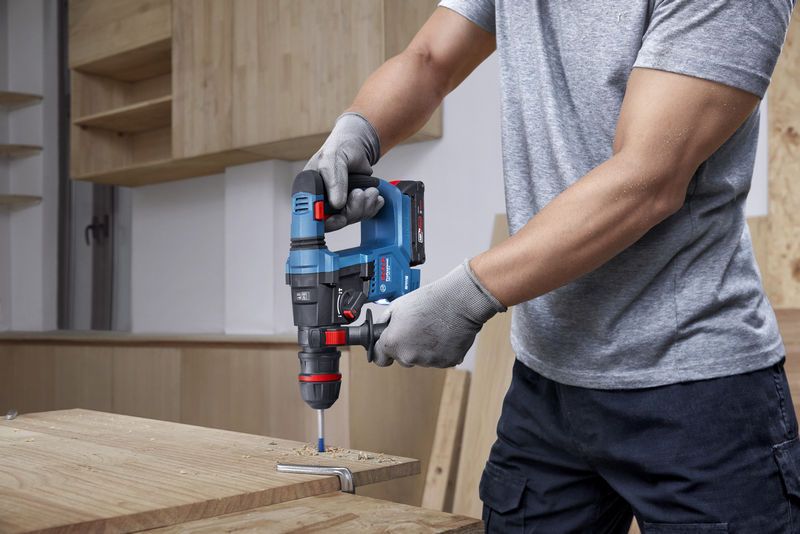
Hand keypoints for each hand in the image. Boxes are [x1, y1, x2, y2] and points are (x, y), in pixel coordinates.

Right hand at [304, 112, 384, 230]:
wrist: (357, 145)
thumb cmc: (339, 148)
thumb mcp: (332, 160)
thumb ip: (334, 181)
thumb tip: (336, 204)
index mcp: (310, 192)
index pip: (313, 217)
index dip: (327, 222)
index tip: (340, 218)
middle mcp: (322, 200)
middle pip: (335, 221)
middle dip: (351, 211)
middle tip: (359, 194)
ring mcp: (338, 204)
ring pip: (351, 218)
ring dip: (364, 206)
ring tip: (370, 190)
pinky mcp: (353, 204)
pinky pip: (363, 214)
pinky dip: (372, 206)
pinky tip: (374, 196)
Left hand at [373, 261, 506, 367]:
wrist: (459, 301)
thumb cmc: (430, 300)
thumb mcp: (397, 305)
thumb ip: (384, 322)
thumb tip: (380, 330)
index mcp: (393, 343)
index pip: (379, 358)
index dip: (382, 350)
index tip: (387, 346)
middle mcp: (409, 356)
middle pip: (402, 358)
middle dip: (406, 346)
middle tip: (417, 328)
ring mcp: (429, 361)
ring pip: (421, 359)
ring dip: (424, 349)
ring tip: (432, 329)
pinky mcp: (447, 362)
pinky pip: (438, 359)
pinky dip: (440, 350)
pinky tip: (444, 335)